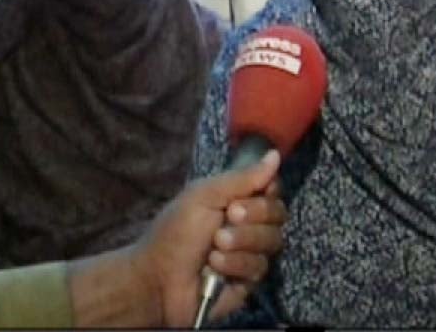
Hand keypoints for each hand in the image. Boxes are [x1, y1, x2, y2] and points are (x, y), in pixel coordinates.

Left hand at [130, 150, 284, 326]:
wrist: (157, 279)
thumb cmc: (176, 231)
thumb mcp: (204, 196)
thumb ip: (242, 177)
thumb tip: (275, 154)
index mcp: (239, 200)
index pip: (273, 189)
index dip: (267, 191)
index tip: (244, 195)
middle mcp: (250, 224)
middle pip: (278, 213)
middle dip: (254, 214)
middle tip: (229, 216)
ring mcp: (252, 252)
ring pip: (272, 240)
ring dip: (242, 240)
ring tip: (215, 245)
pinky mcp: (250, 280)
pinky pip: (259, 266)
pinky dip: (235, 264)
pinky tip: (214, 266)